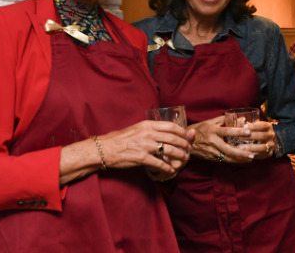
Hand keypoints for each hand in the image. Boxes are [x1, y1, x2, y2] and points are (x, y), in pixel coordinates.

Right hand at [59, 120, 192, 184]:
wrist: (106, 148)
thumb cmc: (120, 139)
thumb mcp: (137, 128)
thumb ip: (151, 129)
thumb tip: (164, 132)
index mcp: (148, 125)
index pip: (171, 126)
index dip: (182, 132)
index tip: (187, 136)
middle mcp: (148, 134)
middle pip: (174, 139)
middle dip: (184, 145)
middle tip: (189, 149)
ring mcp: (145, 146)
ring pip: (170, 151)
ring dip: (180, 156)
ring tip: (184, 159)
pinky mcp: (142, 158)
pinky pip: (159, 164)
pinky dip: (168, 168)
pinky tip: (171, 170)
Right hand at [188, 115, 255, 163]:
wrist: (184, 141)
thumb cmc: (198, 129)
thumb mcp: (208, 122)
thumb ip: (222, 120)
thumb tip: (235, 117)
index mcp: (212, 130)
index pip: (227, 131)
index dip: (238, 131)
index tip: (248, 131)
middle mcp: (212, 142)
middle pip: (229, 149)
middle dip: (241, 152)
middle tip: (252, 154)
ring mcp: (211, 151)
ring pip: (227, 157)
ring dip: (239, 159)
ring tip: (250, 158)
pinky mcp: (210, 157)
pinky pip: (223, 160)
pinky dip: (233, 161)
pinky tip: (241, 160)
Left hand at [238, 121, 277, 159]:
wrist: (269, 141)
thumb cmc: (258, 131)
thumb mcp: (256, 126)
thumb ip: (249, 125)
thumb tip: (239, 122)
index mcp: (268, 126)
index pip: (262, 126)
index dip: (253, 126)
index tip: (244, 127)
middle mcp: (271, 135)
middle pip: (262, 136)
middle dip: (250, 137)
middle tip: (239, 138)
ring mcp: (271, 145)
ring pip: (262, 147)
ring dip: (250, 147)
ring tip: (240, 147)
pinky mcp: (269, 153)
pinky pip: (261, 154)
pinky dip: (253, 154)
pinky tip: (245, 153)